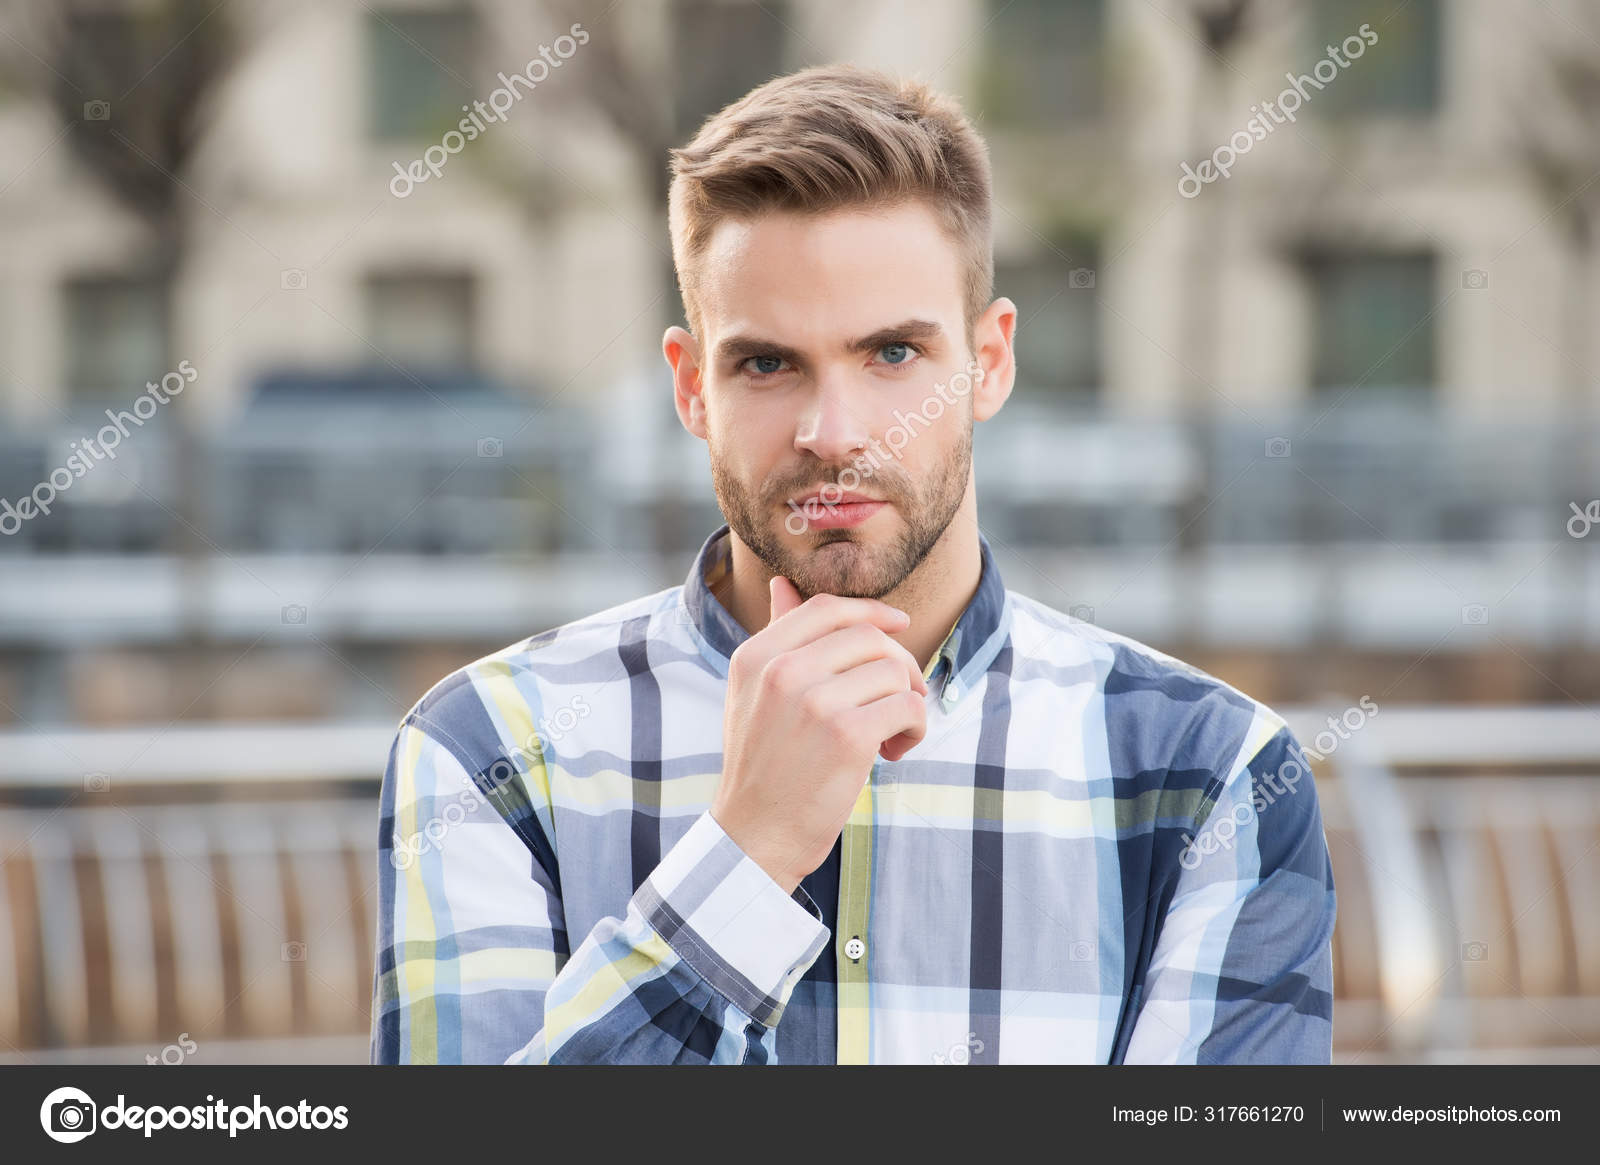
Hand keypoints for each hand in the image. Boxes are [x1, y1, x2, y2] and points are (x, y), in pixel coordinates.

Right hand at [710, 576, 928, 892]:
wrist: (755, 835)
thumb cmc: (761, 766)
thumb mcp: (752, 694)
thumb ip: (776, 638)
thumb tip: (783, 585)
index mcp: (756, 656)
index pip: (827, 609)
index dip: (872, 612)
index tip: (900, 627)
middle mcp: (782, 670)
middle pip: (870, 637)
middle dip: (899, 665)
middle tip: (898, 701)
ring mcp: (814, 701)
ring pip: (895, 671)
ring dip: (909, 701)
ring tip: (891, 735)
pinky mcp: (847, 736)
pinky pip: (909, 707)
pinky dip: (914, 728)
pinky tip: (894, 752)